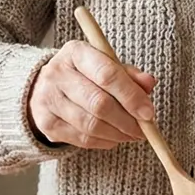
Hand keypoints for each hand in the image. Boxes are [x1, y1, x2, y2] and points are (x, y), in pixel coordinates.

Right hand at [28, 40, 157, 149]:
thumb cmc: (84, 74)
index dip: (131, 96)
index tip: (148, 112)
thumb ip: (129, 74)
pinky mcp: (47, 123)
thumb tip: (149, 83)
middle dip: (127, 120)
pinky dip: (104, 142)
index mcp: (76, 52)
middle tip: (143, 129)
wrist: (44, 86)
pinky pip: (82, 139)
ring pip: (91, 125)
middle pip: (99, 103)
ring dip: (118, 134)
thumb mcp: (105, 64)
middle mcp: (57, 73)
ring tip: (132, 134)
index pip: (107, 75)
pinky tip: (114, 137)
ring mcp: (48, 100)